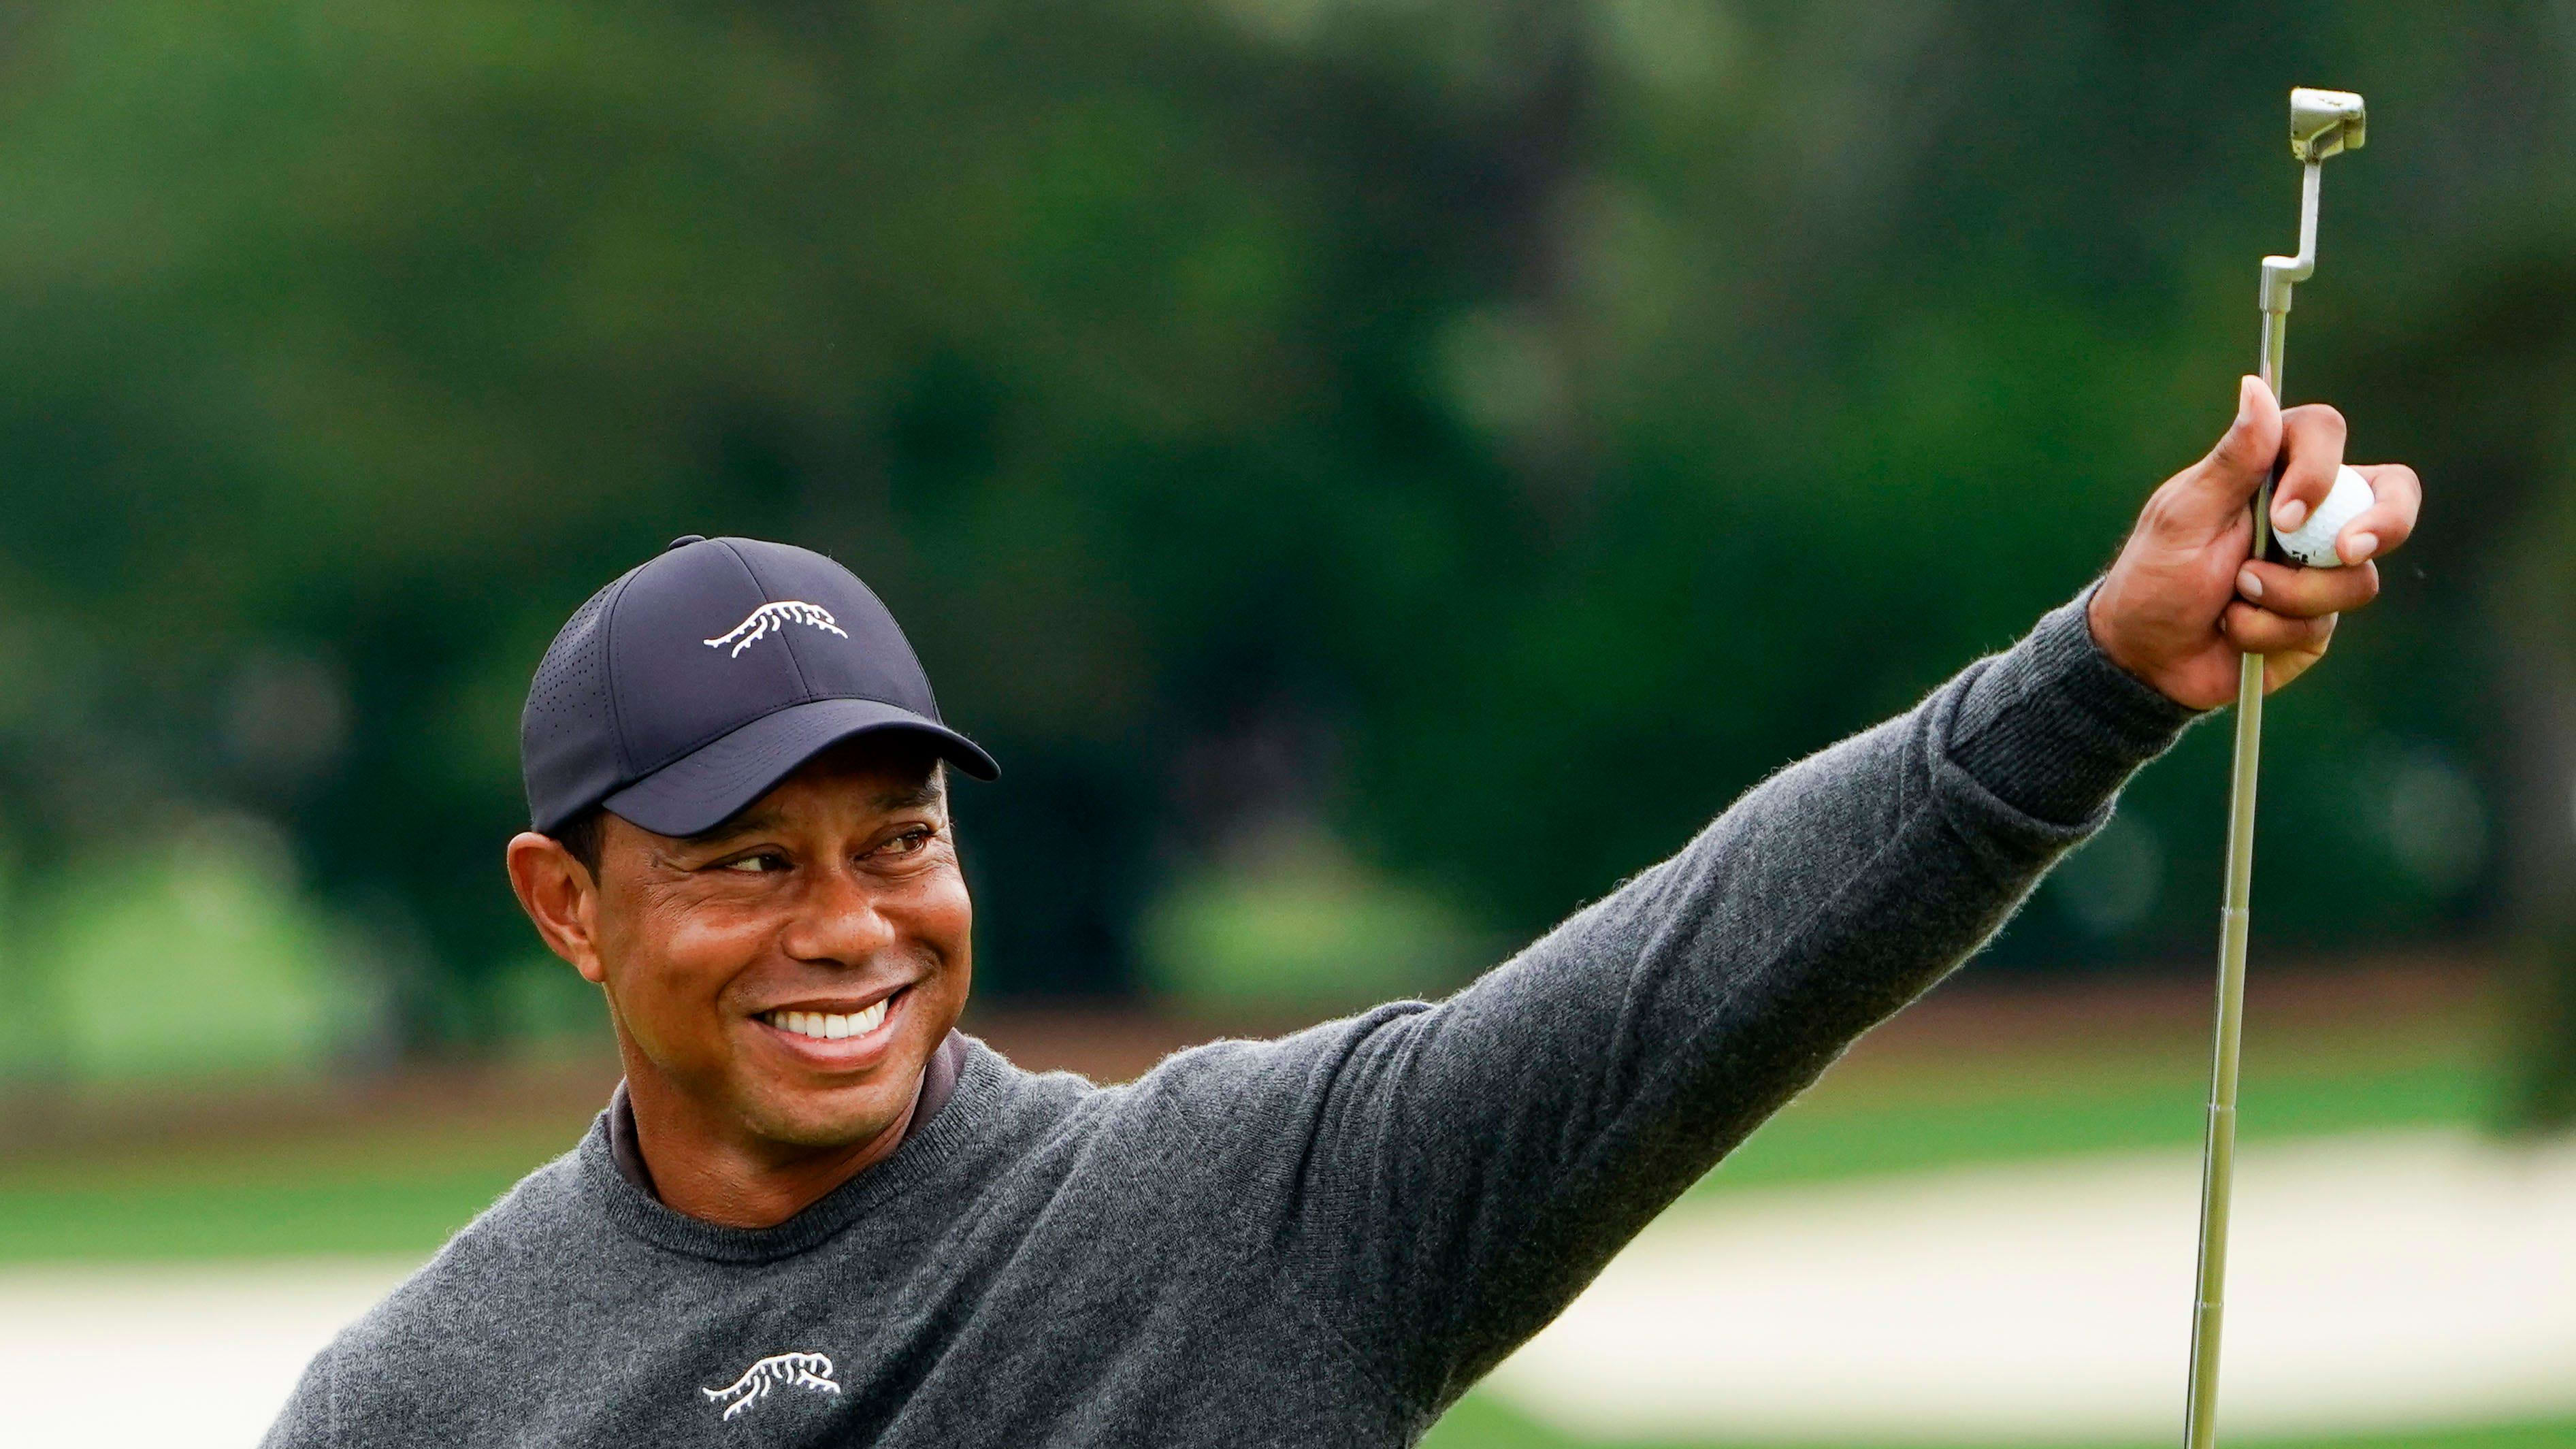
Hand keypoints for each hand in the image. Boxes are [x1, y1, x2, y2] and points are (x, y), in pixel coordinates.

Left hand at [2087, 375, 2420, 709]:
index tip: (2285, 516)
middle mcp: (2309, 515)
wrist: (2145, 658)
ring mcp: (2320, 568)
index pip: (2323, 435)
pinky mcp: (2318, 617)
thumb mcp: (2184, 516)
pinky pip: (2322, 622)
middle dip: (2385, 524)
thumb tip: (2255, 385)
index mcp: (2269, 474)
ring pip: (2356, 576)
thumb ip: (2233, 458)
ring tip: (2232, 599)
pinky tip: (2233, 629)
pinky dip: (2268, 630)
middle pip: (2392, 494)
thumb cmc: (2153, 578)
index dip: (2319, 470)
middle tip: (2346, 552)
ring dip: (2285, 595)